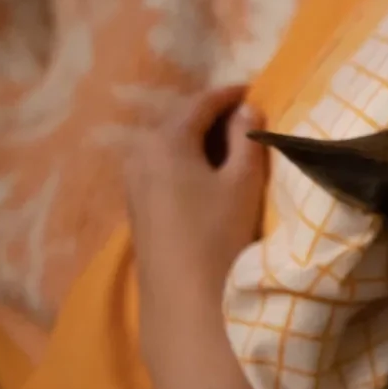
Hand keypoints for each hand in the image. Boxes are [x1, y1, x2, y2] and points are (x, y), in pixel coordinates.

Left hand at [125, 86, 265, 356]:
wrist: (184, 298)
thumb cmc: (218, 234)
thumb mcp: (242, 184)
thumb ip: (246, 142)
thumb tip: (248, 110)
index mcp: (166, 140)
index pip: (200, 104)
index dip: (229, 95)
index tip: (253, 90)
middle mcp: (141, 153)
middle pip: (180, 122)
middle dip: (212, 117)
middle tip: (244, 118)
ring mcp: (134, 182)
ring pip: (169, 146)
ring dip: (198, 141)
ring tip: (229, 147)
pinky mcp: (138, 207)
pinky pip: (163, 168)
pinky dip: (186, 162)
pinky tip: (206, 177)